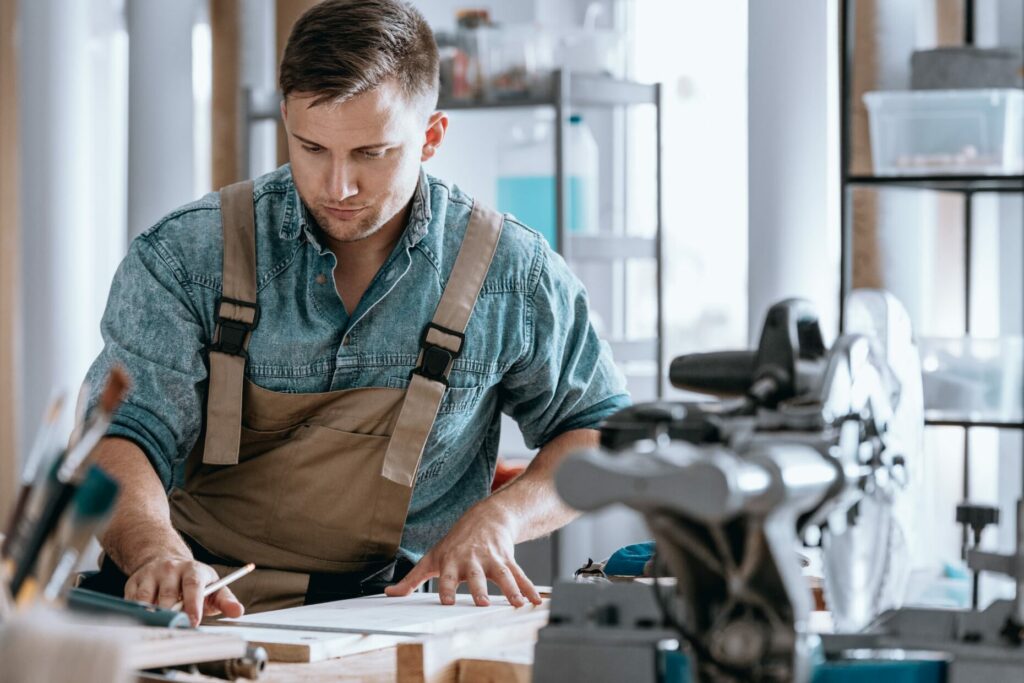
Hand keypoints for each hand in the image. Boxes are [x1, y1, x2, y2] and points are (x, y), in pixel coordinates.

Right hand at [124, 555, 243, 626]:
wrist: (167, 561)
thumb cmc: (195, 581)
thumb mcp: (214, 587)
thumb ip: (226, 600)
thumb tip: (238, 611)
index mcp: (193, 569)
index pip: (193, 585)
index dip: (193, 604)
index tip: (193, 622)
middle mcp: (171, 569)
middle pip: (168, 595)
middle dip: (171, 615)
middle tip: (175, 630)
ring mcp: (151, 574)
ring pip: (147, 599)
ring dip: (152, 615)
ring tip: (158, 627)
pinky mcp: (134, 581)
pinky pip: (132, 601)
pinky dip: (137, 613)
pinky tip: (143, 620)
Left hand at [384, 503, 541, 607]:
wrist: (486, 517)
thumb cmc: (456, 542)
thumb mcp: (432, 557)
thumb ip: (412, 579)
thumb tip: (390, 593)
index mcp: (452, 561)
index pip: (446, 576)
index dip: (445, 588)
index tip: (445, 602)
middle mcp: (473, 560)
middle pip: (477, 576)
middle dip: (480, 588)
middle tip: (483, 602)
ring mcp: (493, 559)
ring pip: (503, 574)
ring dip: (511, 589)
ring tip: (518, 603)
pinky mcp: (508, 559)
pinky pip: (520, 574)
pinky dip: (529, 588)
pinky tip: (536, 601)